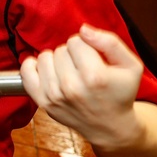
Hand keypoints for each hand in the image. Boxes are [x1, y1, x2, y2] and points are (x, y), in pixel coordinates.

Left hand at [20, 24, 142, 148]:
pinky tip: (48, 71)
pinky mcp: (42, 102)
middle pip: (60, 49)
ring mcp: (54, 95)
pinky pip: (26, 72)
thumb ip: (110, 42)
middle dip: (71, 54)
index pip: (76, 41)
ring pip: (44, 57)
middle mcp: (72, 87)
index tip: (93, 57)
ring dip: (55, 61)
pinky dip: (33, 66)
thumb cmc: (120, 92)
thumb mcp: (130, 65)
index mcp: (95, 77)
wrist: (110, 125)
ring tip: (69, 71)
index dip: (85, 46)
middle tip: (83, 68)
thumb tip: (83, 30)